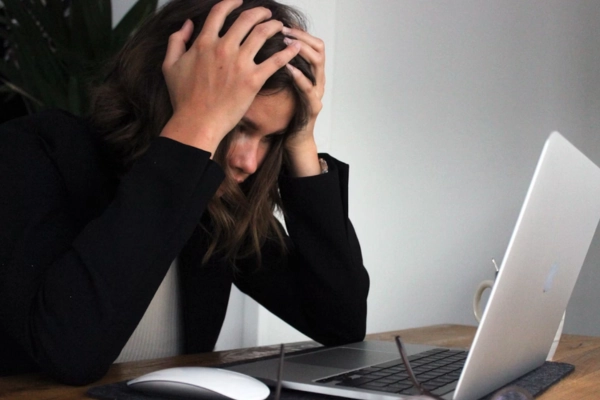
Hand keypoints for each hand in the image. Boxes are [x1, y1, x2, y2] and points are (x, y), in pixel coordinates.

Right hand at [160, 0, 301, 154]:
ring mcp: (240, 64)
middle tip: (267, 14)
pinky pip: (276, 61)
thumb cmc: (183, 98)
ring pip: (263, 34)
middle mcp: (223, 48)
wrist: (197, 122)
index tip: (240, 1)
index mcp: (204, 42)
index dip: (232, 2)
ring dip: (274, 26)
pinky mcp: (253, 80)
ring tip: (280, 26)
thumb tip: (187, 25)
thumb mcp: (170, 65)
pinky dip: (288, 51)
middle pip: (246, 19)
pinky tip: (295, 46)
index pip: (220, 12)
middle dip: (260, 12)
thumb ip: (176, 41)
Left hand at [282, 27, 325, 176]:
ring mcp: (317, 93)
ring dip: (301, 51)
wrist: (292, 140)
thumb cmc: (284, 113)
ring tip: (286, 44)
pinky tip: (288, 68)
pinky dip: (299, 76)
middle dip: (301, 37)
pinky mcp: (313, 107)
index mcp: (311, 73)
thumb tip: (259, 48)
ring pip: (318, 64)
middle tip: (283, 30)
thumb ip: (276, 68)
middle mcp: (318, 80)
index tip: (283, 24)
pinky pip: (309, 89)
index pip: (312, 43)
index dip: (300, 32)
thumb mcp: (280, 85)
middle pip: (318, 48)